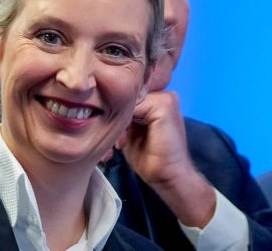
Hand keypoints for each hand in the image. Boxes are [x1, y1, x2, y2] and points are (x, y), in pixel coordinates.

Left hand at [117, 90, 215, 227]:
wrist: (168, 177)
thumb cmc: (150, 158)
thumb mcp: (131, 132)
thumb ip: (124, 115)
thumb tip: (103, 106)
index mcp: (157, 99)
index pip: (127, 94)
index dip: (113, 111)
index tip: (105, 132)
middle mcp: (163, 94)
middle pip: (126, 95)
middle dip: (113, 116)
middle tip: (110, 143)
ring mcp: (166, 98)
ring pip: (128, 100)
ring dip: (117, 122)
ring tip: (116, 145)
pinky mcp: (165, 105)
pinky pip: (133, 106)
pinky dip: (124, 124)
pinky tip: (123, 142)